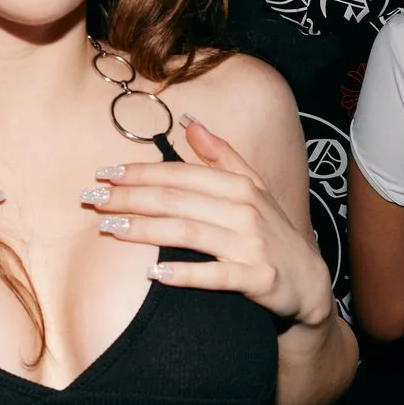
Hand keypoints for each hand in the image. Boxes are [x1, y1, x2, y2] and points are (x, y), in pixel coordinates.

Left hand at [86, 119, 335, 329]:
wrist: (310, 283)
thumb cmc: (272, 232)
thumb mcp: (253, 188)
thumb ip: (221, 155)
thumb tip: (189, 122)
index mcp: (239, 185)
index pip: (180, 173)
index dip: (140, 171)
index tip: (104, 173)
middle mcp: (245, 210)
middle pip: (177, 199)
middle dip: (131, 197)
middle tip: (93, 200)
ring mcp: (252, 245)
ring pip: (189, 232)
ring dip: (145, 230)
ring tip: (110, 229)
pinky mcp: (258, 278)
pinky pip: (216, 275)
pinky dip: (186, 273)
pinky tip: (154, 273)